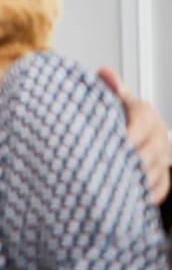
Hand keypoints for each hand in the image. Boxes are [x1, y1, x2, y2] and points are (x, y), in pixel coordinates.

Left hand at [98, 67, 170, 203]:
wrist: (126, 132)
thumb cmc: (114, 117)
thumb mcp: (110, 101)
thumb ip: (108, 89)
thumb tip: (105, 73)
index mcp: (144, 113)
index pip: (143, 119)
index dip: (131, 131)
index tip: (120, 141)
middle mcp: (158, 133)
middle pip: (151, 148)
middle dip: (132, 159)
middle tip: (110, 168)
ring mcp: (162, 155)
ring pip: (156, 169)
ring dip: (137, 178)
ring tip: (115, 184)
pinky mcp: (163, 174)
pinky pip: (162, 186)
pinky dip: (148, 192)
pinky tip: (131, 196)